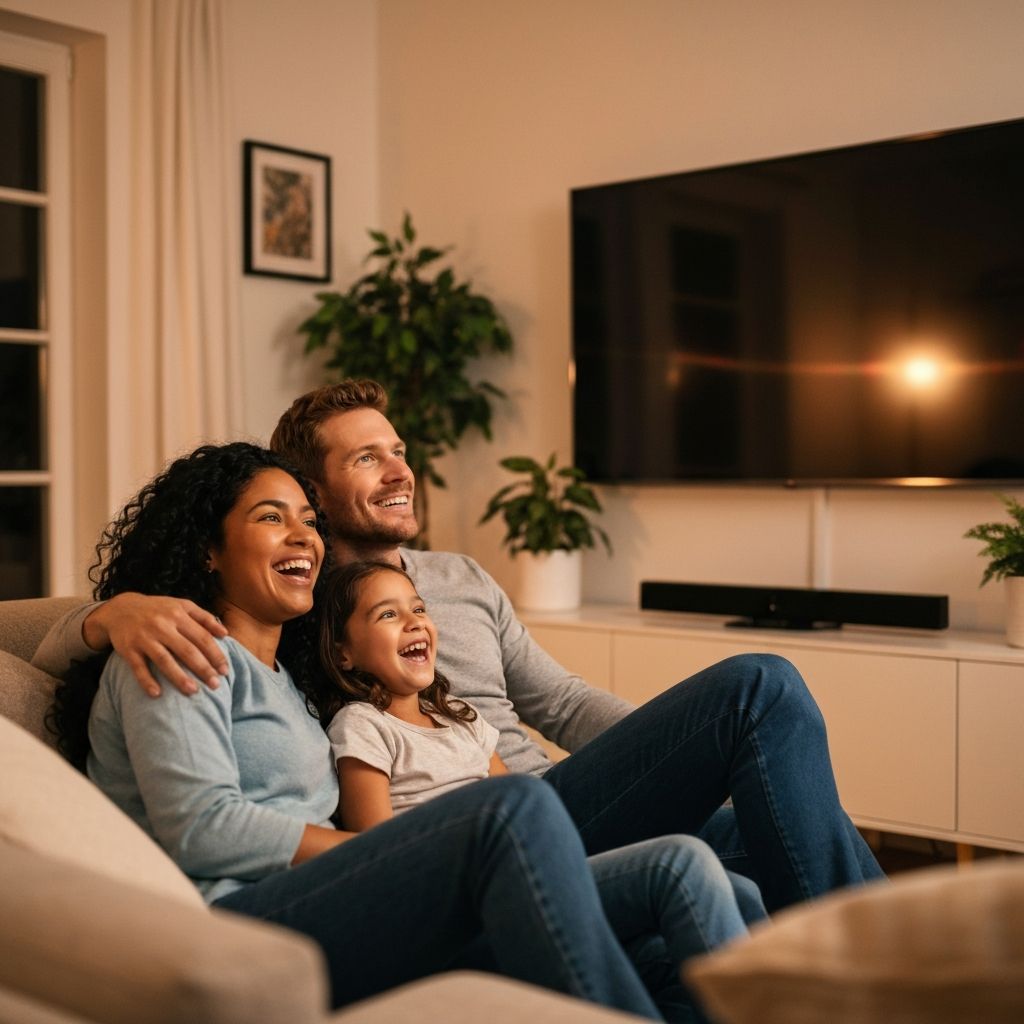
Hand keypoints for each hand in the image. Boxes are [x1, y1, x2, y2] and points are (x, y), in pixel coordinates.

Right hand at [84, 593, 228, 697]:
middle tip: (215, 685)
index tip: (225, 670)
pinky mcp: (128, 649)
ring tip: (193, 691)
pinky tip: (157, 694)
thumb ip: (205, 617)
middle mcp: (162, 626)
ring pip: (164, 660)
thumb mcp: (182, 605)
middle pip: (186, 650)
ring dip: (179, 677)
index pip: (202, 637)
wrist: (122, 608)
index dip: (215, 654)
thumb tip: (225, 634)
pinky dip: (146, 681)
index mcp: (178, 615)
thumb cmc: (159, 610)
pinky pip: (138, 667)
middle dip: (203, 668)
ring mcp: (144, 638)